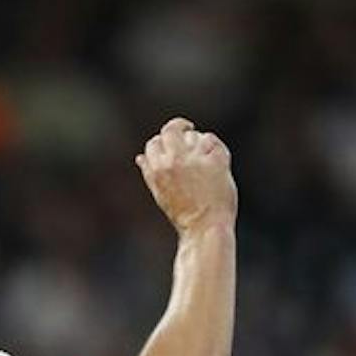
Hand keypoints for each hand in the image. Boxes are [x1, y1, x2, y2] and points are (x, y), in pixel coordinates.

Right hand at [136, 117, 235, 234]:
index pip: (154, 143)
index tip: (172, 143)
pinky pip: (213, 141)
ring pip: (195, 135)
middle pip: (171, 129)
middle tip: (189, 129)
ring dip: (199, 143)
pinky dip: (215, 149)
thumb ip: (150, 173)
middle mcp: (174, 161)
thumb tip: (139, 157)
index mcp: (157, 170)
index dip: (162, 141)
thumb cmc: (183, 215)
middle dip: (179, 126)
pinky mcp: (215, 160)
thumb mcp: (160, 194)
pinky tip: (216, 162)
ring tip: (204, 159)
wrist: (205, 228)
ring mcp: (195, 160)